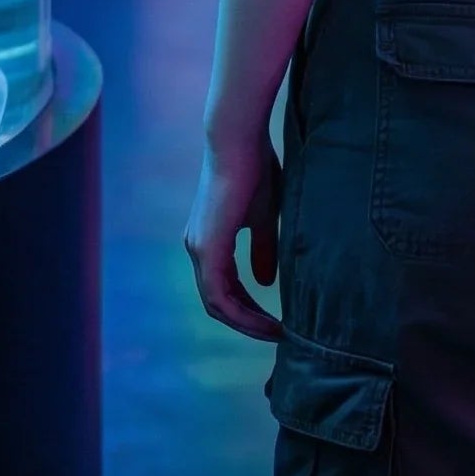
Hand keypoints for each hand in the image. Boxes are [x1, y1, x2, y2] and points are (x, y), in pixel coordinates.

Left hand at [184, 131, 282, 341]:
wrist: (239, 140)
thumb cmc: (254, 168)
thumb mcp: (264, 216)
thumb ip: (262, 249)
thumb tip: (265, 283)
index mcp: (208, 239)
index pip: (224, 288)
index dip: (249, 309)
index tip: (276, 322)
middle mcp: (197, 247)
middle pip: (219, 302)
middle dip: (249, 321)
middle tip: (278, 335)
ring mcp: (199, 249)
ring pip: (217, 303)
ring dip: (247, 322)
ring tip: (277, 333)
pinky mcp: (207, 248)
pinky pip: (219, 295)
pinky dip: (241, 312)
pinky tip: (266, 320)